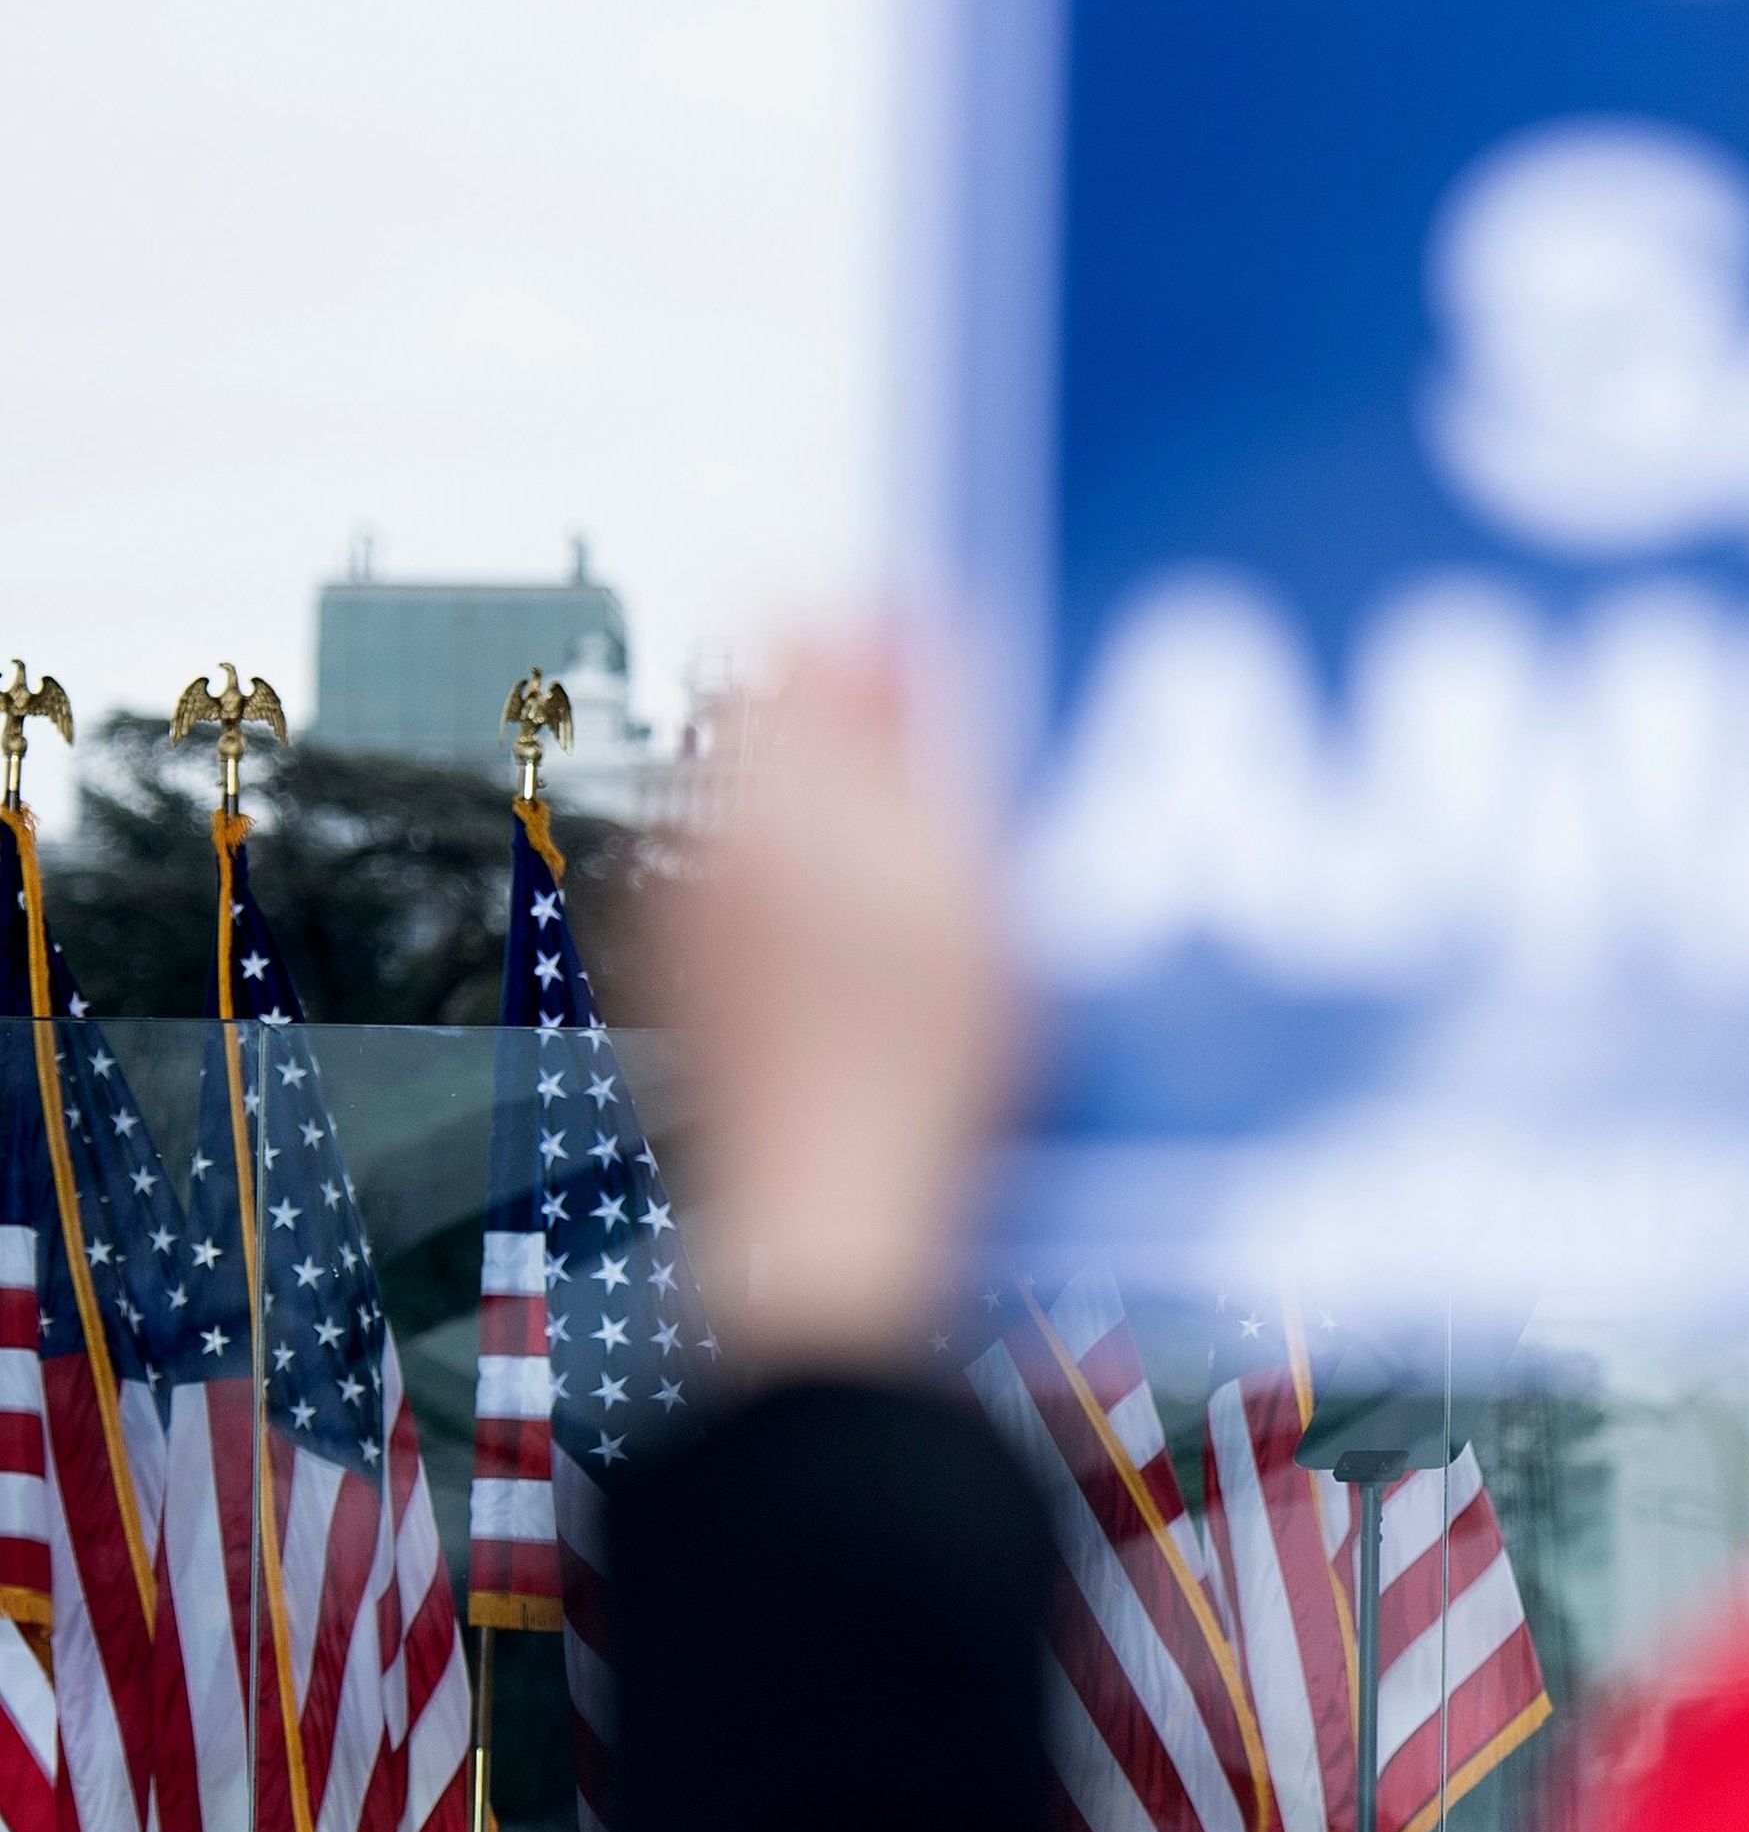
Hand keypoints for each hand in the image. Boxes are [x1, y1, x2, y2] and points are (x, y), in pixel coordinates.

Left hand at [657, 639, 1016, 1378]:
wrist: (837, 1223)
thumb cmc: (905, 1059)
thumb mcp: (957, 862)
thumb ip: (912, 724)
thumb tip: (881, 609)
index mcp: (764, 783)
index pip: (799, 623)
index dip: (892, 641)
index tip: (960, 697)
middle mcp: (704, 837)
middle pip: (793, 725)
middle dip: (884, 746)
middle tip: (973, 822)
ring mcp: (693, 920)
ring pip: (786, 818)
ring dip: (864, 840)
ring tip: (942, 926)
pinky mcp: (703, 997)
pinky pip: (772, 910)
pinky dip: (834, 926)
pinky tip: (891, 997)